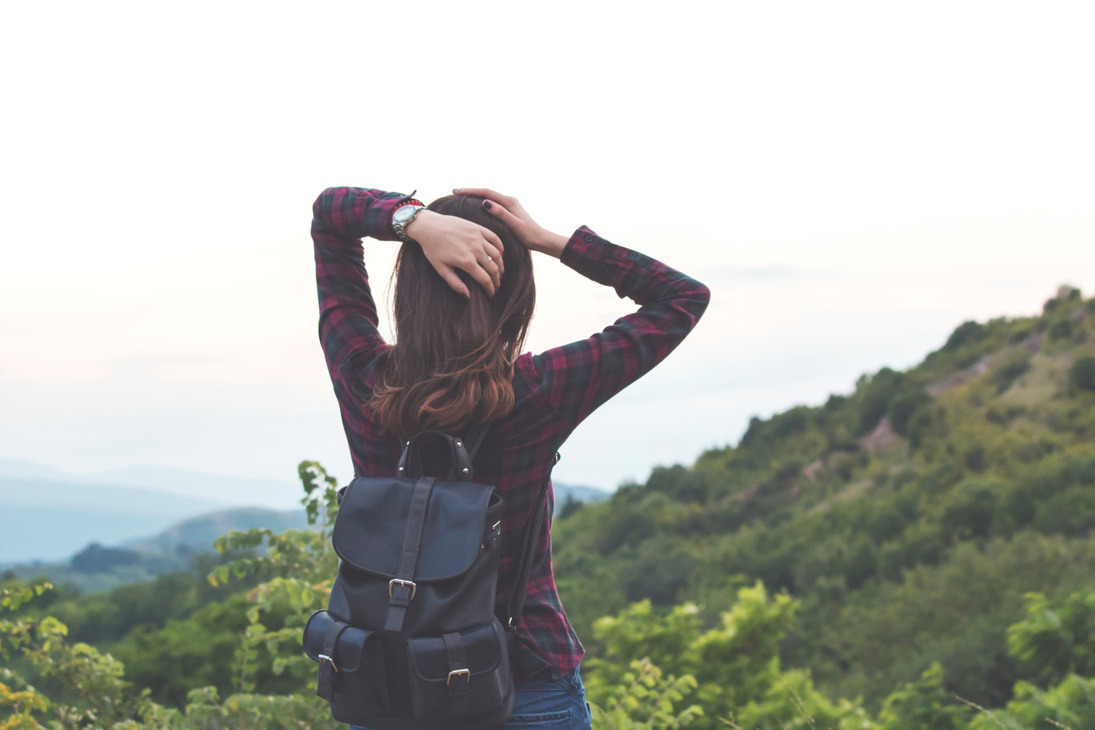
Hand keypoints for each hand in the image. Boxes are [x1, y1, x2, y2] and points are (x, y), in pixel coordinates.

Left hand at [405, 210, 504, 297]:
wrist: (429, 226)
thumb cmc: (432, 249)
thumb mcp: (440, 268)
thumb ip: (455, 283)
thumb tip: (467, 297)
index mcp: (466, 261)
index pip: (485, 279)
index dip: (490, 289)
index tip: (491, 294)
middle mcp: (475, 249)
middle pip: (493, 268)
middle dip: (497, 280)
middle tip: (497, 286)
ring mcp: (478, 237)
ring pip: (496, 254)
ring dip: (501, 266)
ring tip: (500, 273)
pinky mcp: (478, 228)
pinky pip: (495, 238)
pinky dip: (500, 247)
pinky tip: (500, 254)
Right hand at [453, 188, 568, 258]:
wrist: (541, 239)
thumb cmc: (528, 235)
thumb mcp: (514, 225)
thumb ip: (501, 213)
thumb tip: (486, 203)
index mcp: (509, 202)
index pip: (486, 193)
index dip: (471, 191)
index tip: (457, 191)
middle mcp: (509, 200)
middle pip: (486, 192)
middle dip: (470, 191)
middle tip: (455, 191)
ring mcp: (509, 205)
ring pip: (489, 197)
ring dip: (475, 195)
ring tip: (461, 196)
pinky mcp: (509, 210)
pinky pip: (492, 203)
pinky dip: (481, 201)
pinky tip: (474, 205)